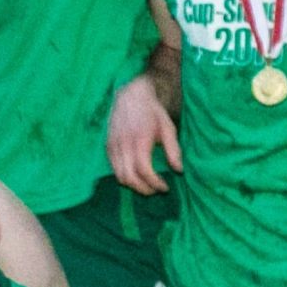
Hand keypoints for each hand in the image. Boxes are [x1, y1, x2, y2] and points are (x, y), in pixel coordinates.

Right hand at [106, 73, 179, 194]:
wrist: (130, 96)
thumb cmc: (152, 112)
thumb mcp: (168, 128)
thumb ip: (173, 150)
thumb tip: (179, 170)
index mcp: (140, 140)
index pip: (144, 170)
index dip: (154, 183)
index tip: (165, 188)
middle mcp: (123, 144)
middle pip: (129, 178)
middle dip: (144, 189)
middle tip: (156, 190)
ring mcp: (113, 146)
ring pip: (119, 176)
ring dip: (134, 185)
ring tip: (147, 185)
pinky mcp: (108, 147)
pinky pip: (114, 169)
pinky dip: (125, 177)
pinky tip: (136, 174)